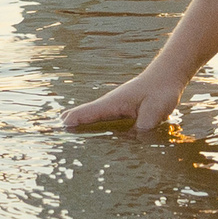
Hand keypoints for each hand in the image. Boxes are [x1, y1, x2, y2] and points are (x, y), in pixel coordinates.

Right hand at [60, 70, 184, 131]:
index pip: (88, 113)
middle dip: (69, 124)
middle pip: (83, 116)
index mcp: (113, 103)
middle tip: (50, 134)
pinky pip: (102, 123)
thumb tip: (134, 141)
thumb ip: (144, 126)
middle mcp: (109, 106)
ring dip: (79, 128)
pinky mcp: (120, 115)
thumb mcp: (155, 110)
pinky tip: (86, 138)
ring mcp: (113, 110)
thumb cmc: (160, 91)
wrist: (167, 77)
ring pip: (91, 120)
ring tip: (60, 140)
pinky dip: (91, 129)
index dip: (74, 120)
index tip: (60, 127)